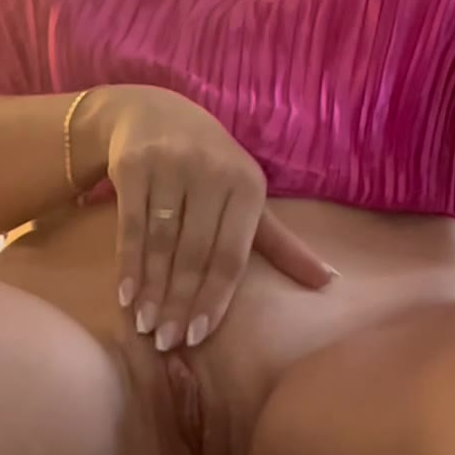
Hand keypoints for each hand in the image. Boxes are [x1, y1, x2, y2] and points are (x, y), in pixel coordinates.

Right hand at [104, 86, 335, 350]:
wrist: (155, 112)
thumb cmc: (211, 167)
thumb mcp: (247, 198)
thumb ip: (281, 244)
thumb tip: (329, 284)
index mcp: (248, 184)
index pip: (232, 254)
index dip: (215, 298)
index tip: (198, 337)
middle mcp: (212, 172)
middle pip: (195, 252)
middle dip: (180, 301)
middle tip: (167, 342)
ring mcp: (171, 165)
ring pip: (161, 242)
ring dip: (152, 289)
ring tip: (144, 326)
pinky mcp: (135, 164)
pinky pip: (130, 225)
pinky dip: (128, 263)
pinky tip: (125, 295)